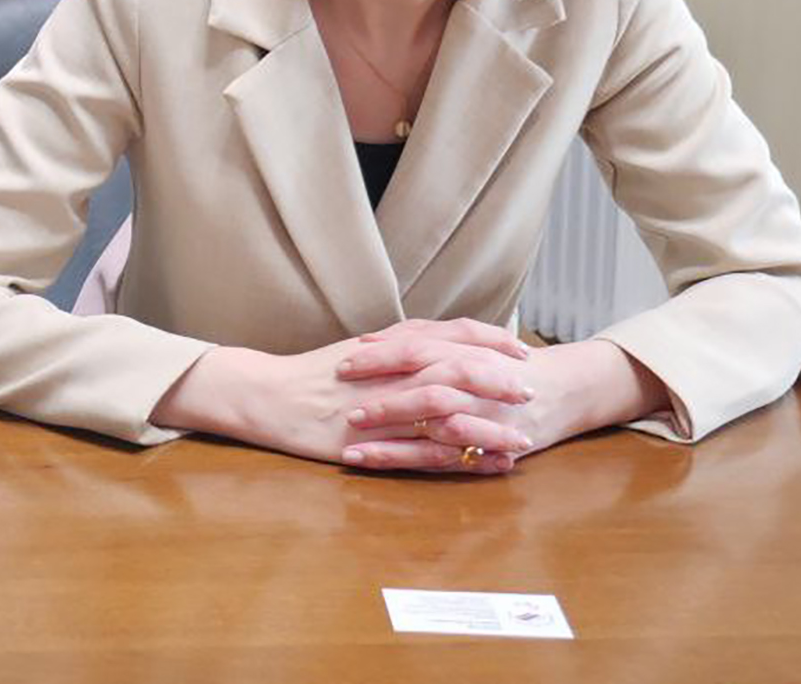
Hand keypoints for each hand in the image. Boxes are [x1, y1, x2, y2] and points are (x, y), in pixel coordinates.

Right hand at [151, 324, 534, 474]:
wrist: (268, 396)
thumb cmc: (310, 374)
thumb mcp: (359, 350)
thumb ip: (398, 344)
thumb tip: (436, 340)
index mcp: (390, 345)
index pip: (452, 333)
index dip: (489, 340)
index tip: (519, 348)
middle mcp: (392, 371)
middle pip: (459, 367)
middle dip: (500, 379)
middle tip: (532, 389)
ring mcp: (385, 407)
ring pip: (451, 413)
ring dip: (491, 425)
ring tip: (523, 437)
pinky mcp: (376, 441)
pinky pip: (429, 452)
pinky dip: (464, 459)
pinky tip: (488, 466)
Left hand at [341, 330, 670, 468]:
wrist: (566, 389)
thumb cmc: (507, 364)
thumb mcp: (470, 342)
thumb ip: (426, 338)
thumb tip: (371, 339)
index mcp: (471, 352)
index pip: (419, 348)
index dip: (382, 355)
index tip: (345, 360)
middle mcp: (479, 384)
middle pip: (424, 385)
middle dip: (381, 394)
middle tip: (343, 399)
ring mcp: (485, 418)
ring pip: (433, 425)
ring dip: (389, 434)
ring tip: (349, 441)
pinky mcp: (487, 449)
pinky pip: (443, 458)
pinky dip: (406, 460)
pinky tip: (371, 463)